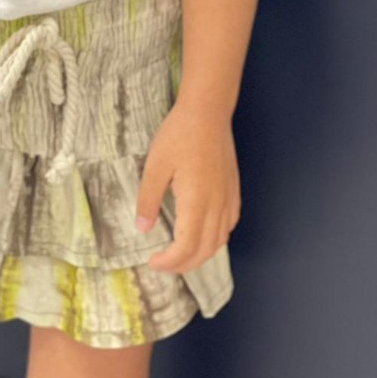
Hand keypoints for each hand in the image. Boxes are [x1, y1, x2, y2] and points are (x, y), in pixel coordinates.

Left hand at [135, 103, 240, 273]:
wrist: (208, 112)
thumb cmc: (179, 135)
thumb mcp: (155, 166)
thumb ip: (148, 200)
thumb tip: (143, 229)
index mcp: (197, 202)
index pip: (187, 247)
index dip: (170, 262)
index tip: (153, 262)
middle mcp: (217, 205)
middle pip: (205, 250)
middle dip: (183, 265)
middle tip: (162, 263)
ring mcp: (228, 198)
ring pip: (220, 240)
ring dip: (200, 254)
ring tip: (179, 254)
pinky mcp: (233, 190)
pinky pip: (229, 225)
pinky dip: (215, 239)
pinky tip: (203, 234)